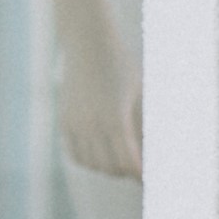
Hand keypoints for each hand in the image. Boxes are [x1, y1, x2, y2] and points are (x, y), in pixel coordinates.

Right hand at [56, 38, 143, 178]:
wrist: (87, 40)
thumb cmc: (121, 64)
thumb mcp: (140, 93)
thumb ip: (145, 125)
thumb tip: (154, 152)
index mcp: (114, 117)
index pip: (128, 162)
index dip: (141, 174)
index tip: (153, 177)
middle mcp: (91, 123)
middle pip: (109, 167)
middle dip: (126, 172)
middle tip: (139, 169)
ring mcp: (74, 122)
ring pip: (90, 164)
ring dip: (107, 168)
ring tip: (121, 162)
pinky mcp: (64, 118)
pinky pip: (75, 153)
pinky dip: (89, 160)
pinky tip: (102, 154)